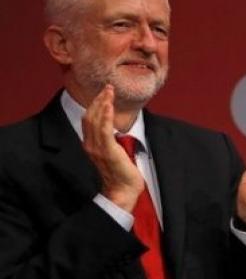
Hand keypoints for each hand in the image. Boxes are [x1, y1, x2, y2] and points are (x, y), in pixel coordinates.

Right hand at [81, 85, 144, 210]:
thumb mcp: (114, 153)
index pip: (89, 120)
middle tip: (107, 87)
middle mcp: (90, 145)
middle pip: (89, 117)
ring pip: (95, 121)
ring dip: (102, 104)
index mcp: (91, 145)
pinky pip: (104, 130)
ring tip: (109, 91)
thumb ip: (110, 141)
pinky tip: (109, 105)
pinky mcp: (107, 151)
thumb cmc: (121, 173)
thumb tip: (116, 130)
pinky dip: (106, 116)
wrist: (123, 190)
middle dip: (98, 100)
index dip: (95, 105)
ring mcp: (98, 148)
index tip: (104, 93)